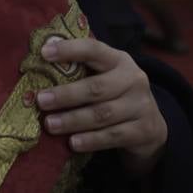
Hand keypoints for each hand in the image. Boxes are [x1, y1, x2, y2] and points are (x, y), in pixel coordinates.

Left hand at [37, 37, 167, 176]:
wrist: (151, 126)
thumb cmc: (116, 96)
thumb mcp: (105, 77)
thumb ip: (81, 70)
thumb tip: (42, 61)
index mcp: (119, 60)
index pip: (94, 50)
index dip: (70, 49)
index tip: (44, 53)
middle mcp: (134, 79)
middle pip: (96, 87)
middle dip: (66, 94)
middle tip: (41, 101)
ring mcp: (141, 105)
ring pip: (102, 114)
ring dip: (73, 120)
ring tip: (50, 125)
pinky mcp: (144, 130)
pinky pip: (113, 136)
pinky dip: (91, 140)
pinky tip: (73, 143)